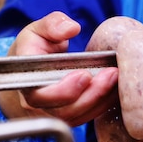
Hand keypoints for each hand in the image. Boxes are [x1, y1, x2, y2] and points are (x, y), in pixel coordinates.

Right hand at [0, 11, 118, 125]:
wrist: (34, 70)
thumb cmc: (35, 48)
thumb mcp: (38, 31)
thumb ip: (52, 25)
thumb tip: (71, 28)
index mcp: (25, 82)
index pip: (40, 96)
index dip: (64, 90)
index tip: (84, 74)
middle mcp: (37, 104)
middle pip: (65, 110)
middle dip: (91, 94)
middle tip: (111, 74)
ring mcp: (54, 113)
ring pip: (80, 115)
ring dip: (101, 98)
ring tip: (116, 77)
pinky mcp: (72, 116)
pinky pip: (89, 115)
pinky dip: (105, 103)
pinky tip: (117, 87)